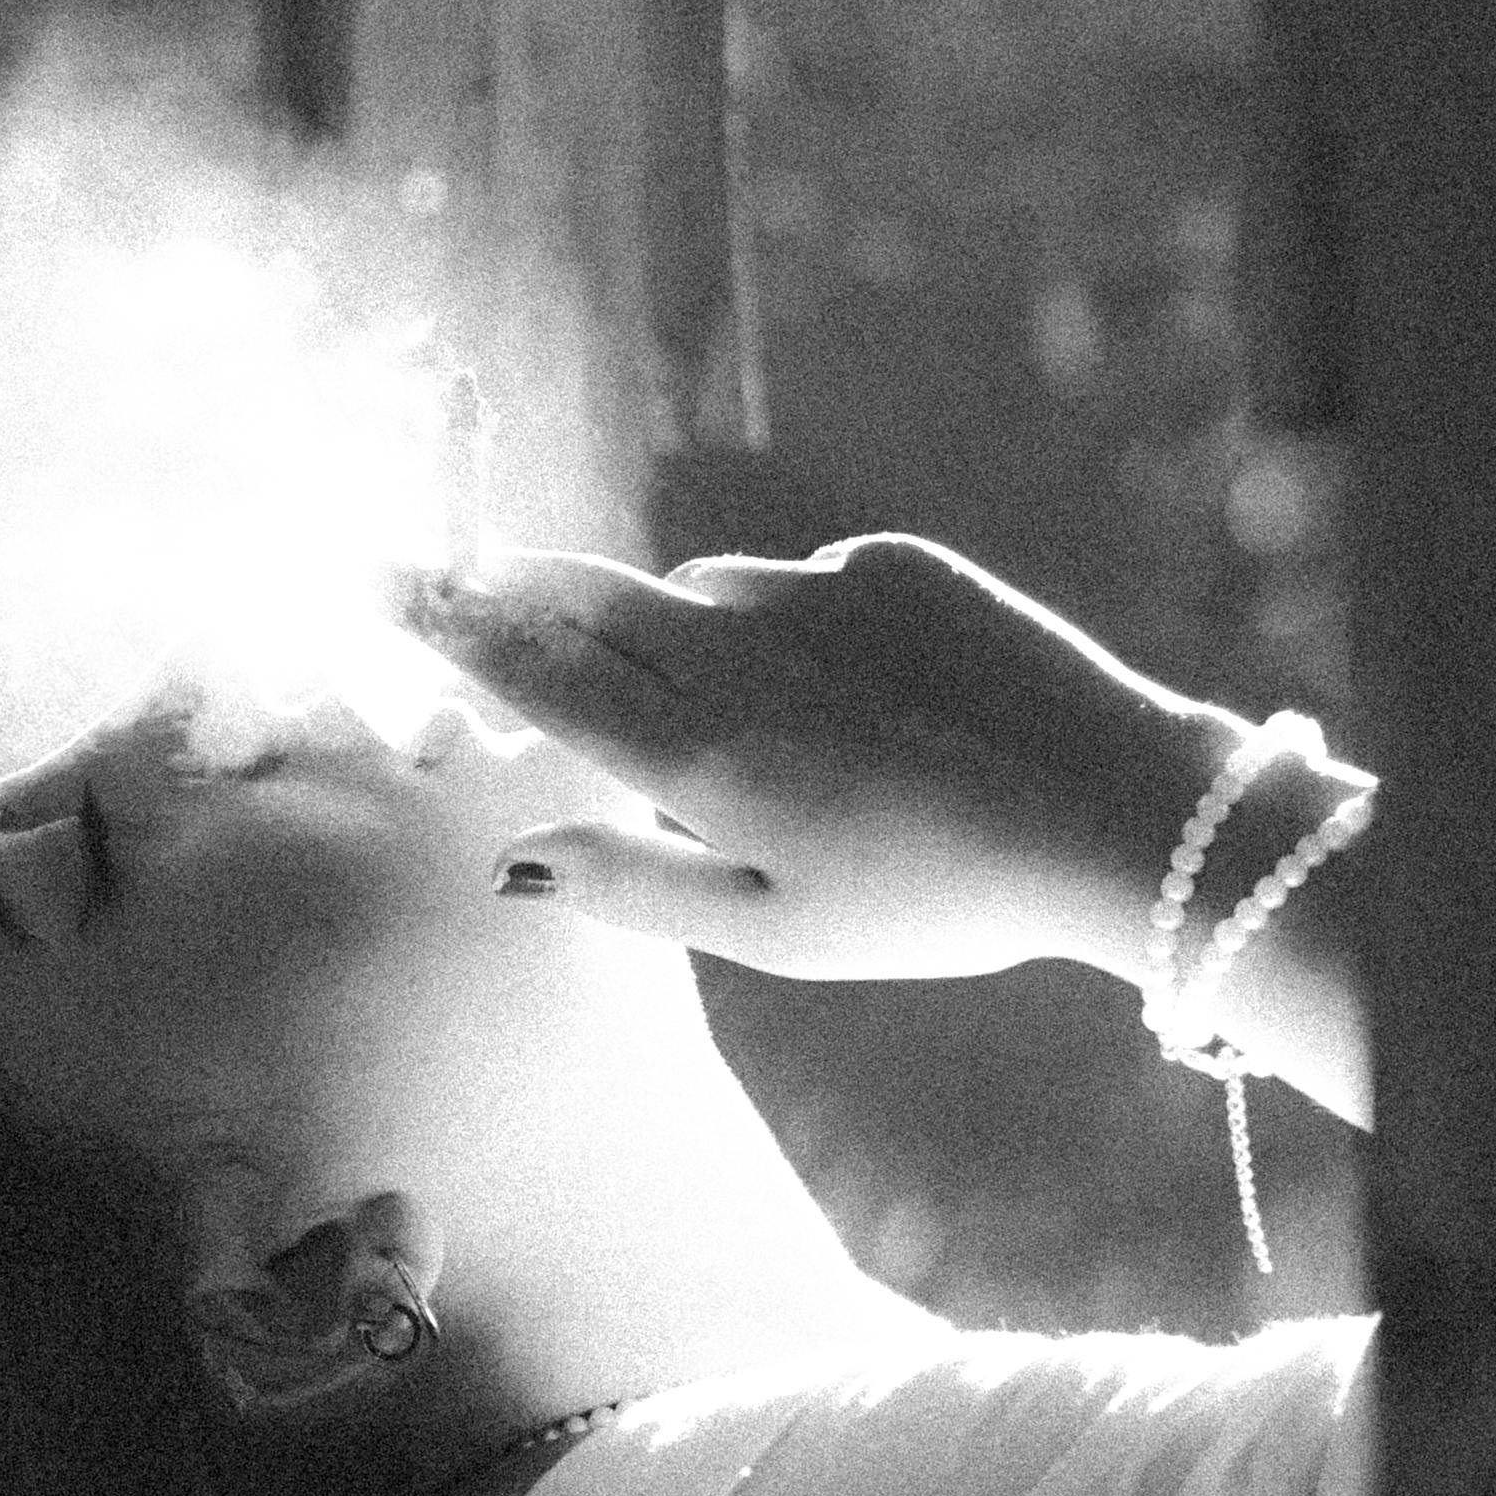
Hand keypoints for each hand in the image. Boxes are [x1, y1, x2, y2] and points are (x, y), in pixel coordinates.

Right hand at [393, 532, 1227, 983]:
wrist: (1108, 810)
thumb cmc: (932, 900)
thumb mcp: (773, 934)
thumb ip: (632, 887)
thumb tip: (512, 858)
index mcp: (695, 757)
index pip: (537, 673)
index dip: (453, 631)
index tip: (387, 591)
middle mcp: (734, 651)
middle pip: (587, 597)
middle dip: (517, 588)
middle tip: (461, 578)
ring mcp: (813, 590)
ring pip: (699, 592)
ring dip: (680, 630)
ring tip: (758, 724)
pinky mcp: (891, 561)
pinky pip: (801, 583)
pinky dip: (795, 627)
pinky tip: (868, 701)